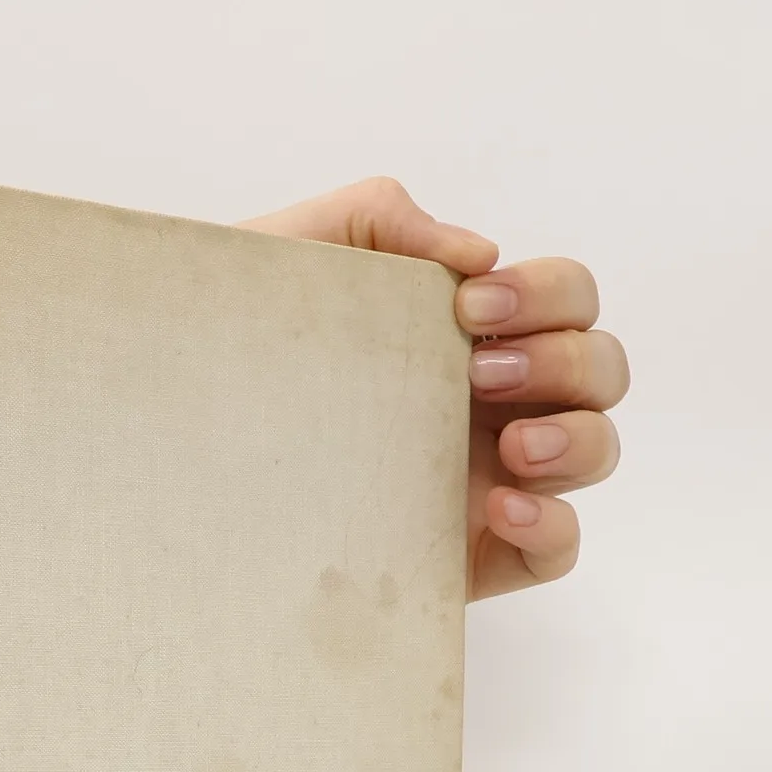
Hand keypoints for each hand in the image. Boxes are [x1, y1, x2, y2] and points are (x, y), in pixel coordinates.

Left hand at [240, 179, 627, 599]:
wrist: (170, 440)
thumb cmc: (229, 344)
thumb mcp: (293, 254)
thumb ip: (379, 217)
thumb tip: (479, 253)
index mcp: (468, 333)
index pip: (567, 298)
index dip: (547, 293)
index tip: (469, 305)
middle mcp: (490, 404)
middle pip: (601, 370)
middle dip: (564, 360)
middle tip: (476, 372)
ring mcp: (487, 480)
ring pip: (597, 450)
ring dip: (578, 437)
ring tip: (513, 446)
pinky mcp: (470, 554)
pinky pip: (558, 547)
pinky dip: (555, 522)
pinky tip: (500, 505)